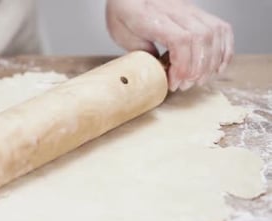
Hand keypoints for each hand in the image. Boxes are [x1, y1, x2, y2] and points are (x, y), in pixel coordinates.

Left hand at [106, 0, 233, 90]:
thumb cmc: (124, 11)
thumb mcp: (121, 35)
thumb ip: (141, 52)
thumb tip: (160, 71)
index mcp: (153, 17)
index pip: (181, 40)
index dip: (183, 65)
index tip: (174, 81)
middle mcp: (176, 11)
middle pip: (201, 38)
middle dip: (196, 69)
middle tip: (184, 85)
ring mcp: (190, 10)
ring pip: (214, 34)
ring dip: (211, 62)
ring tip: (198, 79)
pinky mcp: (198, 13)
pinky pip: (221, 28)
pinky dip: (224, 49)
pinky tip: (216, 66)